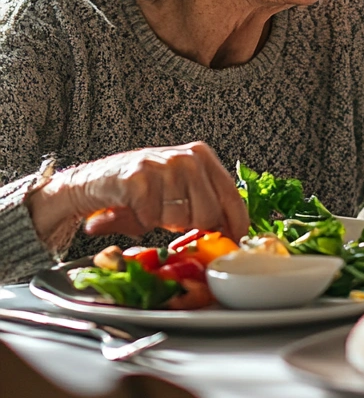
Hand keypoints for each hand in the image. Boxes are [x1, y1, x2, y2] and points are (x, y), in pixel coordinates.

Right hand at [28, 143, 248, 246]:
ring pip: (181, 219)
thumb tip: (233, 234)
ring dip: (162, 223)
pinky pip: (152, 219)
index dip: (236, 223)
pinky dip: (141, 222)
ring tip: (149, 208)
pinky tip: (133, 208)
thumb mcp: (179, 190)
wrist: (93, 183)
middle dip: (192, 227)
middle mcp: (187, 158)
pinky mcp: (139, 179)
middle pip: (209, 213)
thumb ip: (206, 204)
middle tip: (170, 219)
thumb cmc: (140, 189)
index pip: (231, 195)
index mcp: (202, 157)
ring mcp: (164, 166)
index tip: (235, 240)